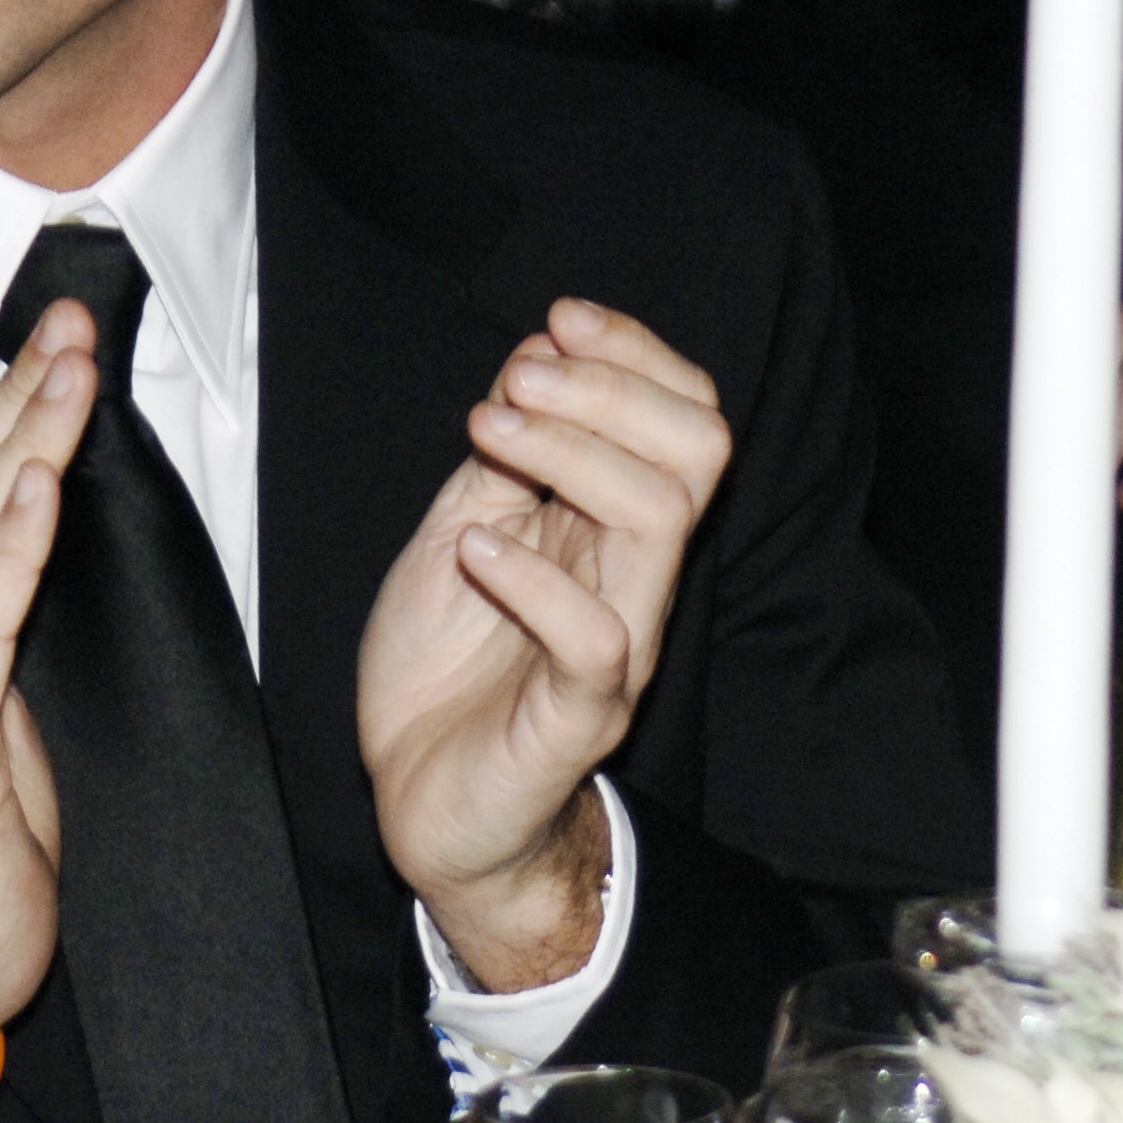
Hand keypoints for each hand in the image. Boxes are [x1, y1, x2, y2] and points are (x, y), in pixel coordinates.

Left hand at [358, 299, 732, 989]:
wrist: (427, 802)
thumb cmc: (448, 668)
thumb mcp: (462, 528)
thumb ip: (505, 457)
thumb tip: (536, 354)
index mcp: (617, 524)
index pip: (687, 415)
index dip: (636, 352)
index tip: (558, 319)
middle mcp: (636, 576)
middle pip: (696, 450)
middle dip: (609, 388)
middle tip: (517, 381)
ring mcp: (619, 644)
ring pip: (657, 518)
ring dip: (568, 453)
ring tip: (486, 433)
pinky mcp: (582, 713)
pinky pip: (594, 636)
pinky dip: (530, 576)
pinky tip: (471, 551)